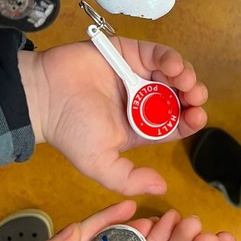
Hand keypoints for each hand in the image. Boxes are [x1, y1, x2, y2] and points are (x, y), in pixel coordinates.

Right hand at [18, 39, 207, 194]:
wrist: (44, 97)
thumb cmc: (71, 130)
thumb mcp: (100, 164)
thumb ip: (129, 179)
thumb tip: (161, 187)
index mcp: (141, 127)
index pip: (177, 123)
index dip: (191, 119)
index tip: (196, 117)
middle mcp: (143, 100)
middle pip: (182, 96)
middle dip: (194, 96)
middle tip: (194, 97)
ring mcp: (138, 74)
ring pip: (175, 73)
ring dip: (187, 76)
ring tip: (184, 81)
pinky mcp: (131, 53)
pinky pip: (158, 54)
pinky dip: (171, 58)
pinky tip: (172, 67)